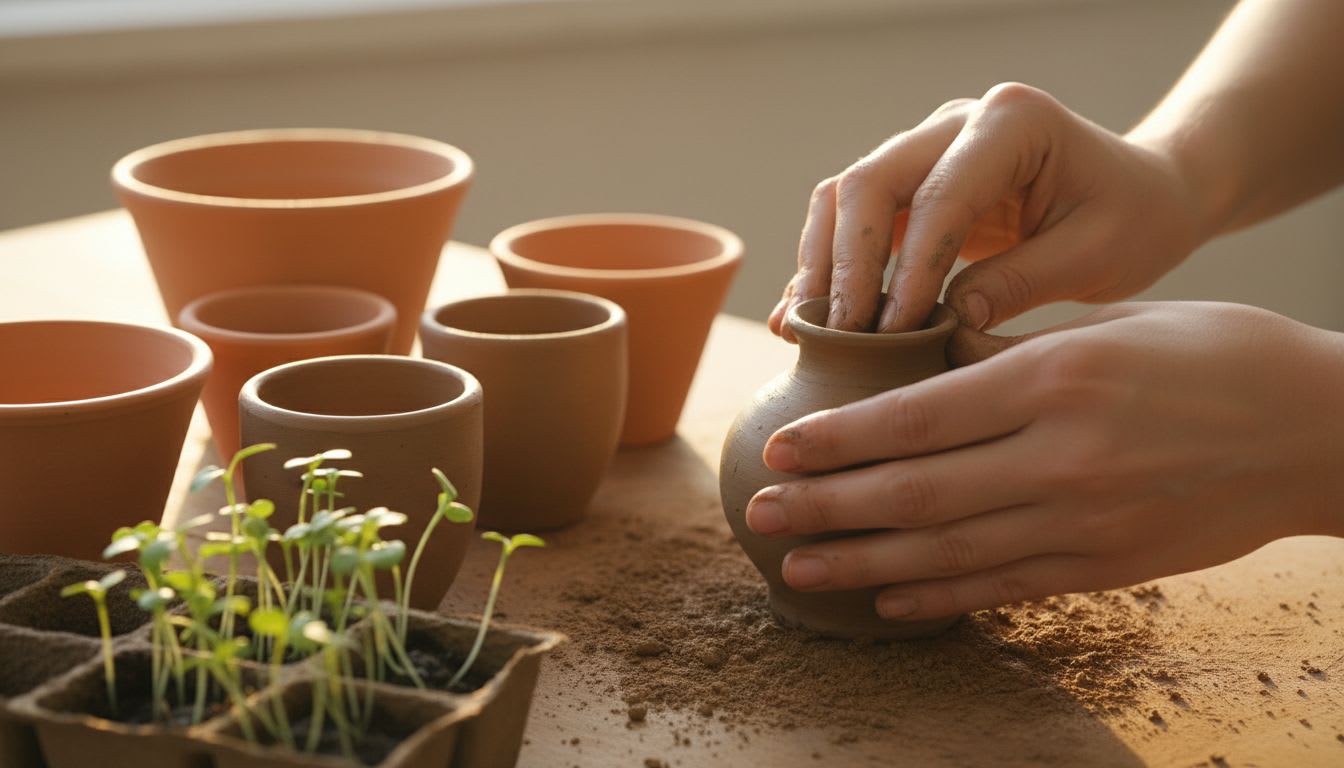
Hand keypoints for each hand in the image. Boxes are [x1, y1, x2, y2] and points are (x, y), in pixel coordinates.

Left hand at [746, 302, 1343, 618]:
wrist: (1319, 432)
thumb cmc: (1217, 354)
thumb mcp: (1111, 325)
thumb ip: (1013, 350)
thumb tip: (926, 363)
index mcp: (1056, 379)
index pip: (918, 416)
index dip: (839, 437)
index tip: (781, 446)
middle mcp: (1061, 456)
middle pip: (914, 492)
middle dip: (825, 505)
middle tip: (759, 515)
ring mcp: (1084, 521)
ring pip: (946, 551)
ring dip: (860, 562)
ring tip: (798, 568)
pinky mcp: (1107, 567)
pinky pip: (1003, 586)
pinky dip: (938, 594)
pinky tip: (887, 596)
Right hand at [768, 83, 1202, 339]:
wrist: (1142, 194)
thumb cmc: (1133, 219)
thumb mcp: (1099, 255)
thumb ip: (1023, 282)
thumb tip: (946, 323)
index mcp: (1012, 122)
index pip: (940, 195)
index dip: (909, 267)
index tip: (895, 333)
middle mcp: (956, 122)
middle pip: (869, 182)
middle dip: (848, 263)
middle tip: (846, 335)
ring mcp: (926, 148)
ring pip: (844, 197)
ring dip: (822, 263)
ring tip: (808, 328)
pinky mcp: (910, 185)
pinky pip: (851, 220)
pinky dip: (827, 267)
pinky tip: (804, 316)